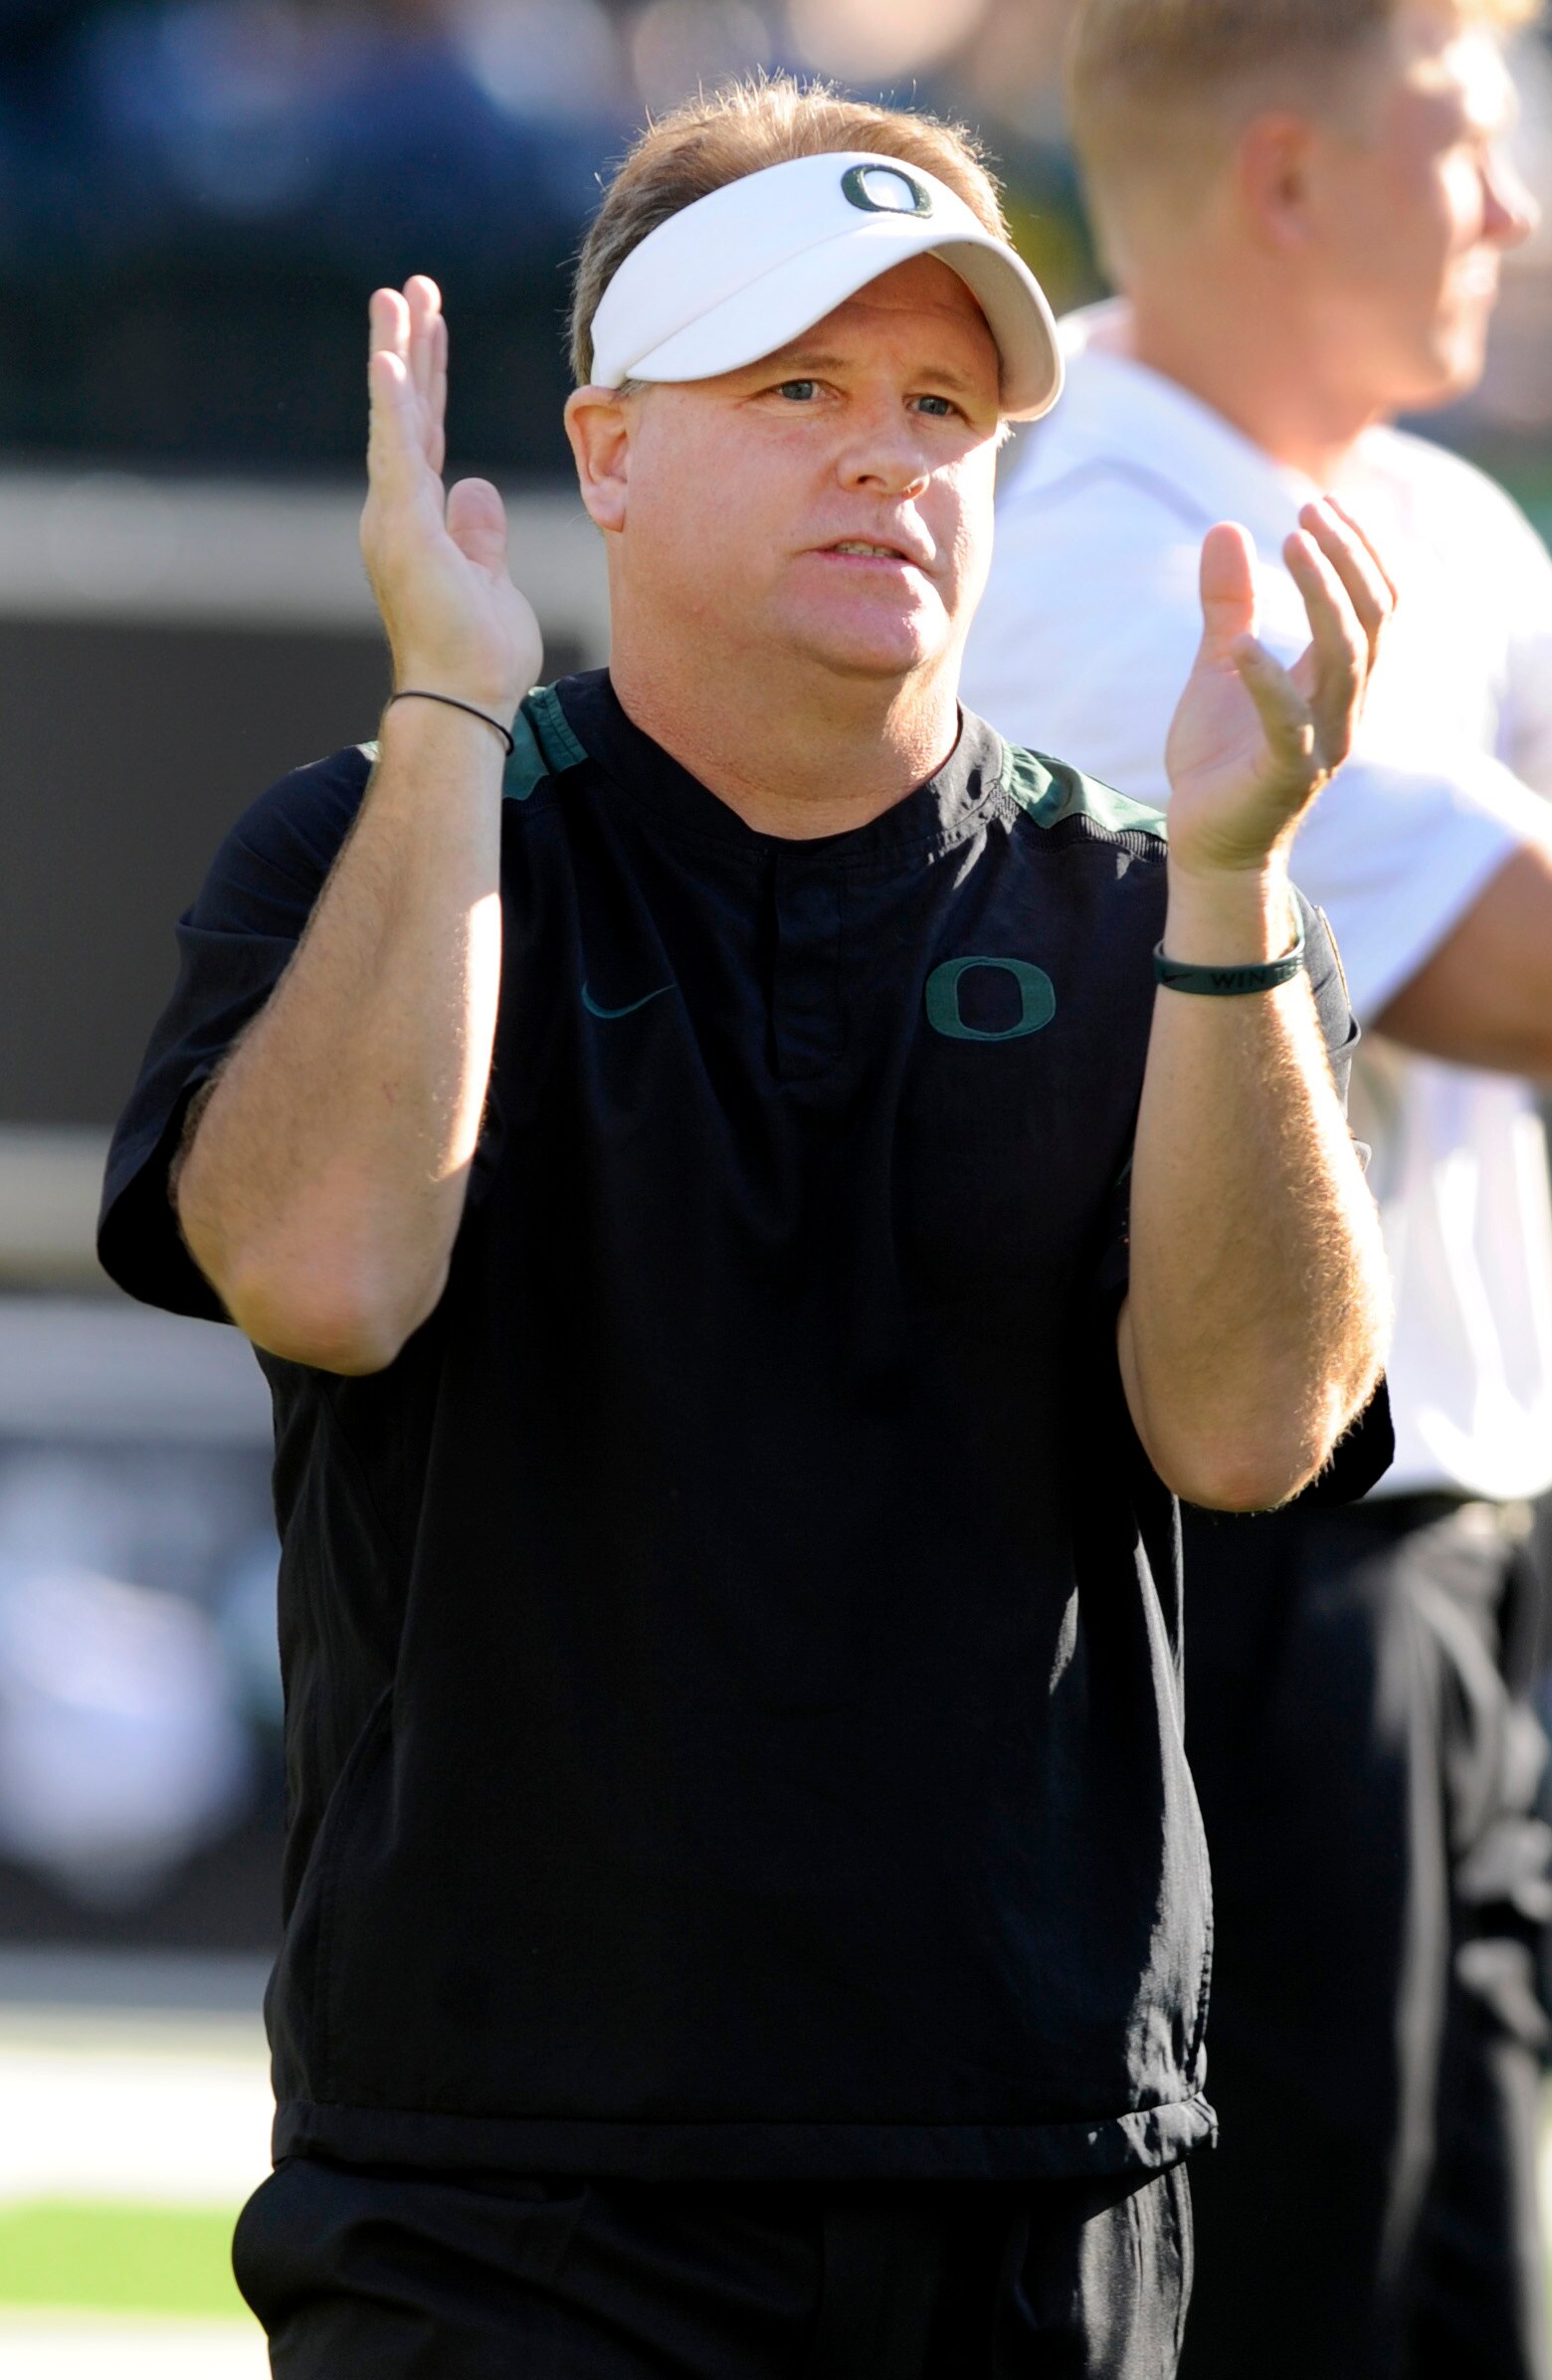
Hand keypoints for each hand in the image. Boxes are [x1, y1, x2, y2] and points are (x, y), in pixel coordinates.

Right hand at [359, 276, 542, 721]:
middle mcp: (398, 511)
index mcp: (419, 520)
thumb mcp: (491, 580)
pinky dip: (392, 403)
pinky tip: (389, 356)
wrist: (461, 701)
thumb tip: (477, 488)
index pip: (426, 433)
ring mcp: (396, 516)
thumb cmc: (478, 657)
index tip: (431, 327)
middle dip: (411, 345)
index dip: (429, 378)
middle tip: (412, 287)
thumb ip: (480, 532)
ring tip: (397, 296)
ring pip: (397, 417)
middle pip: (407, 412)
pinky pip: (397, 451)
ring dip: (397, 353)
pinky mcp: (403, 526)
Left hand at [1163, 499, 1395, 878]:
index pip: (1378, 603)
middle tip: (1310, 513)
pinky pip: (1288, 721)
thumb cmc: (1220, 756)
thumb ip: (1227, 603)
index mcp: (1337, 679)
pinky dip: (1266, 678)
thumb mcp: (1220, 666)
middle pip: (1374, 618)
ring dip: (1324, 594)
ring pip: (1346, 657)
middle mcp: (1345, 707)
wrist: (1208, 843)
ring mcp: (1322, 743)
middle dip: (1349, 559)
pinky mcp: (1286, 775)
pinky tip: (1240, 643)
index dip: (1360, 550)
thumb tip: (1226, 527)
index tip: (1323, 504)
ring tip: (1292, 543)